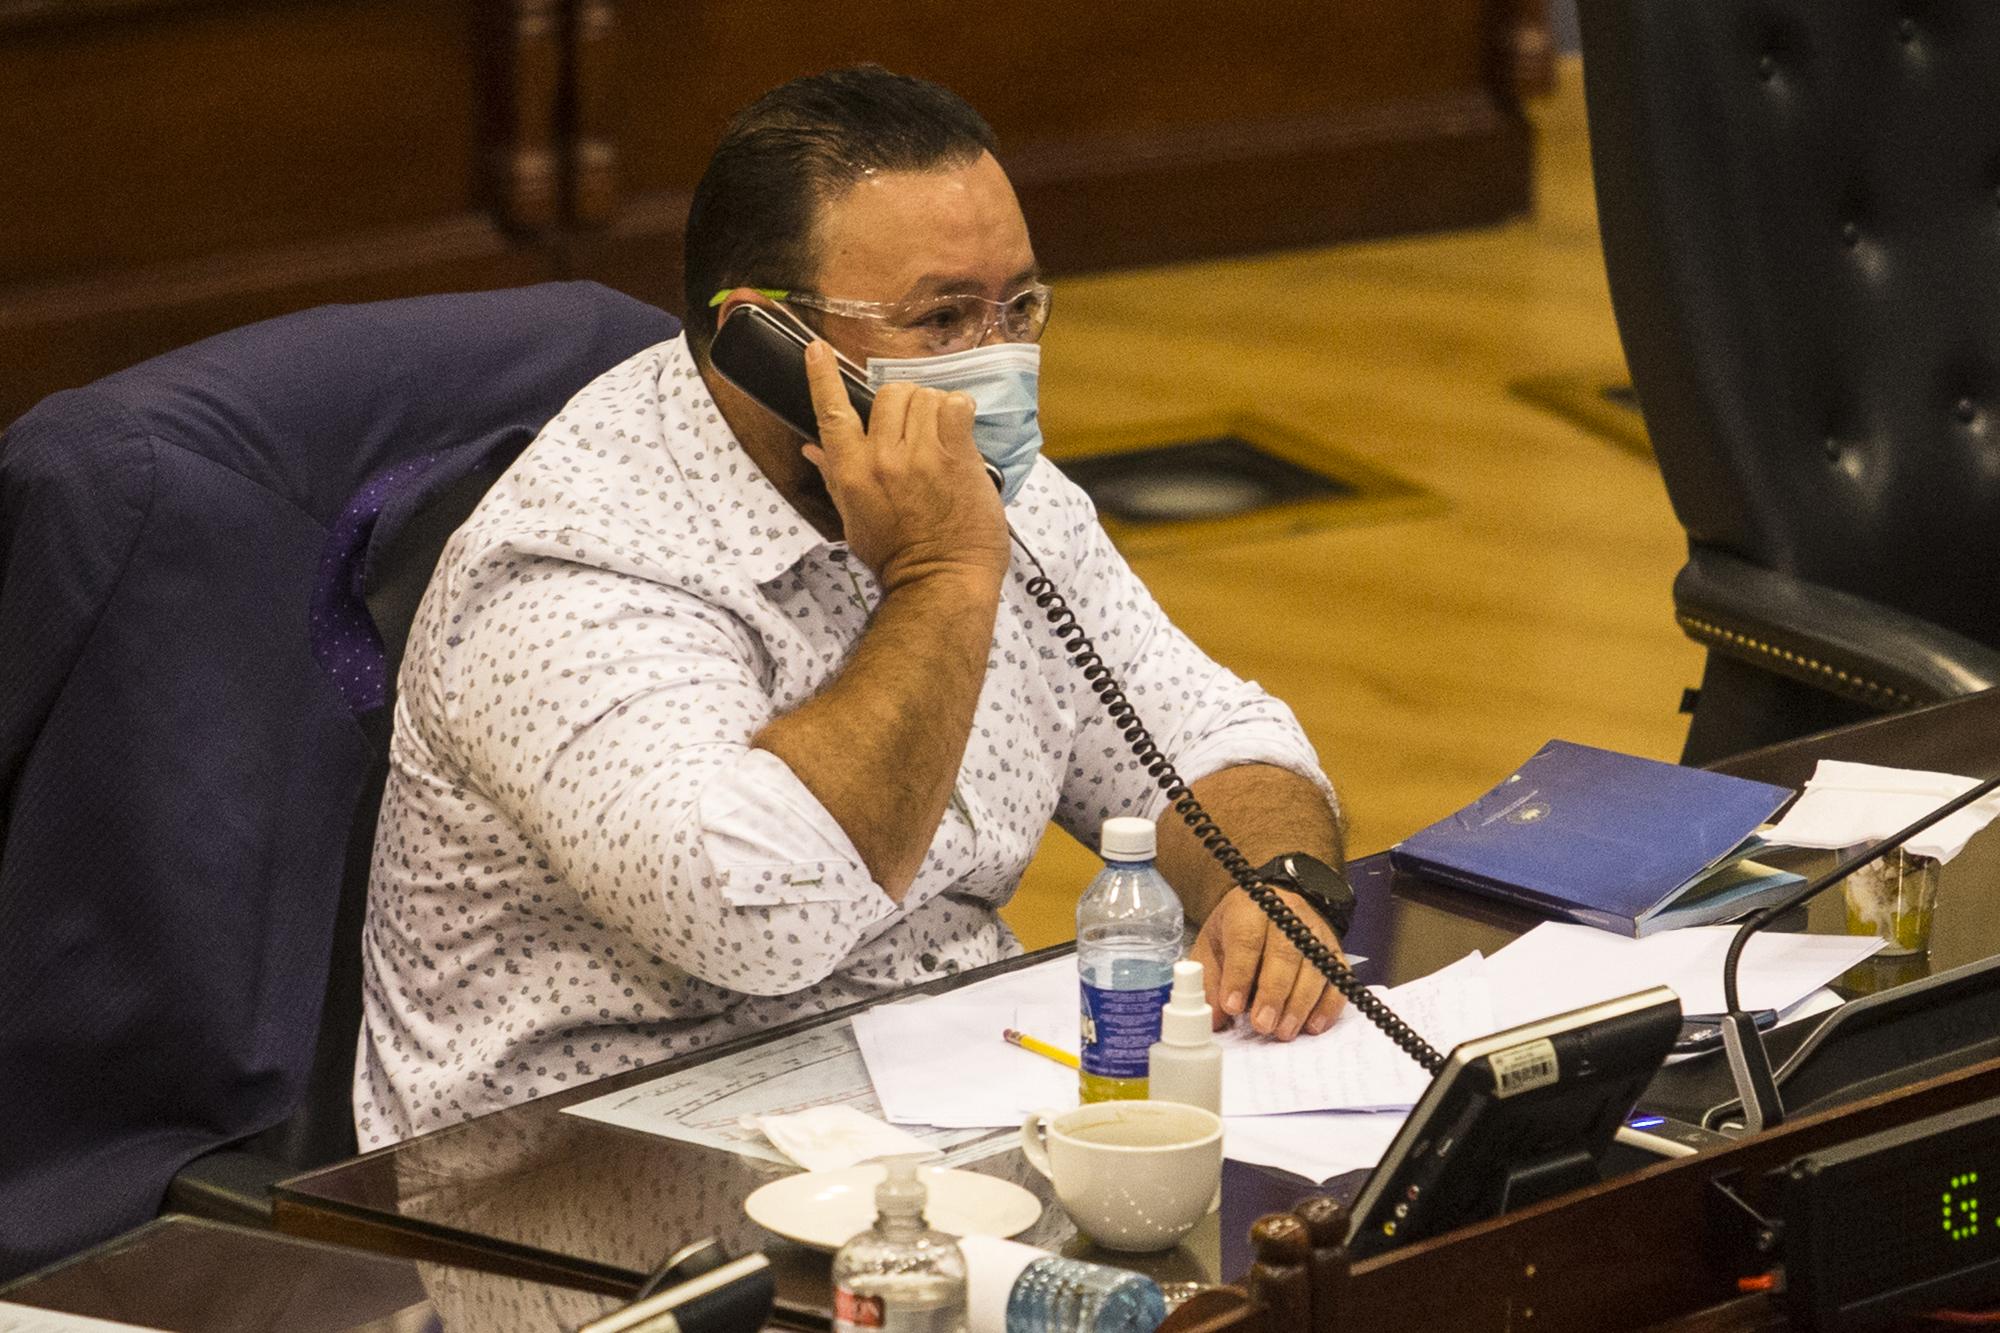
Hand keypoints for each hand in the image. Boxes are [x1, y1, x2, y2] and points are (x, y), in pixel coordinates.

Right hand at [801, 339, 1008, 592]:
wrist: (941, 580)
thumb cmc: (896, 555)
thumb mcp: (854, 519)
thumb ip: (836, 476)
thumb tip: (812, 448)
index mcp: (851, 472)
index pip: (830, 412)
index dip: (822, 376)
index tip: (816, 349)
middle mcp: (882, 458)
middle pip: (888, 394)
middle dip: (903, 405)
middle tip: (916, 431)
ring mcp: (921, 455)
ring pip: (924, 396)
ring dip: (934, 409)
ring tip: (941, 437)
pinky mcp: (956, 456)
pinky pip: (956, 406)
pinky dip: (960, 412)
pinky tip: (960, 434)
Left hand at [1190, 886, 1347, 1039]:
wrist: (1268, 907)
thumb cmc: (1238, 929)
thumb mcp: (1212, 946)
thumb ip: (1211, 981)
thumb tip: (1216, 1018)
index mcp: (1250, 909)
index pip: (1247, 941)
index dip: (1240, 976)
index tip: (1233, 1006)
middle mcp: (1287, 916)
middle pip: (1285, 954)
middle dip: (1274, 994)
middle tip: (1263, 1025)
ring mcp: (1315, 932)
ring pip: (1315, 968)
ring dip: (1300, 1004)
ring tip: (1284, 1031)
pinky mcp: (1334, 951)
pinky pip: (1338, 978)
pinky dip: (1328, 1005)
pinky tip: (1313, 1025)